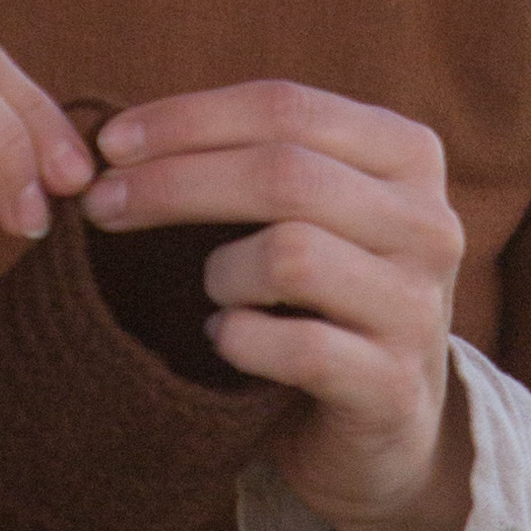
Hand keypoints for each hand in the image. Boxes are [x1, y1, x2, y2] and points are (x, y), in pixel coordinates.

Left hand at [84, 80, 472, 530]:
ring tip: (213, 292)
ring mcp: (418, 307)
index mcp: (406, 153)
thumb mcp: (306, 208)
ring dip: (222, 273)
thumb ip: (244, 158)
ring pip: (291, 255)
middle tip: (102, 205)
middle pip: (283, 174)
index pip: (286, 106)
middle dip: (174, 184)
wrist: (383, 424)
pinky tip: (227, 341)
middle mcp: (427, 222)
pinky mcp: (394, 386)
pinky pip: (298, 348)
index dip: (188, 118)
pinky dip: (241, 340)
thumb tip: (119, 135)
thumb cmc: (320, 294)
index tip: (111, 142)